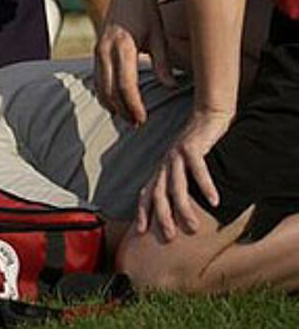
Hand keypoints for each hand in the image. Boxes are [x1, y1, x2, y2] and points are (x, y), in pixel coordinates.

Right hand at [94, 0, 175, 124]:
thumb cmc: (148, 13)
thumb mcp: (159, 36)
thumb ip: (164, 62)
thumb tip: (171, 86)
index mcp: (124, 46)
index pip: (125, 85)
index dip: (134, 106)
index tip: (143, 119)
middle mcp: (106, 48)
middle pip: (110, 90)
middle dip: (123, 110)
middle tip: (138, 124)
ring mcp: (98, 49)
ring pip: (100, 86)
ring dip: (113, 104)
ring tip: (130, 117)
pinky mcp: (96, 50)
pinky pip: (97, 78)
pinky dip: (106, 93)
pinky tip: (118, 102)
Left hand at [137, 109, 231, 240]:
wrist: (208, 117)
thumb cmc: (199, 147)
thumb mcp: (185, 168)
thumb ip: (183, 186)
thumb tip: (185, 214)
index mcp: (162, 170)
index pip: (147, 193)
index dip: (142, 211)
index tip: (139, 232)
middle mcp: (166, 163)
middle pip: (159, 193)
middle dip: (161, 215)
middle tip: (169, 236)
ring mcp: (177, 154)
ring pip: (176, 184)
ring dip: (183, 207)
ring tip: (193, 226)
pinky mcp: (192, 146)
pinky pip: (197, 168)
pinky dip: (205, 185)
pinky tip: (214, 201)